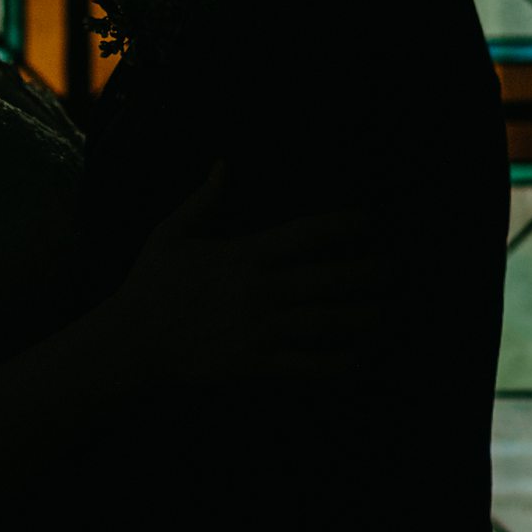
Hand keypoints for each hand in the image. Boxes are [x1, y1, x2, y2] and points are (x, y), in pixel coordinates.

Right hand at [113, 161, 391, 384]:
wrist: (131, 345)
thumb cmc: (150, 285)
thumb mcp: (171, 233)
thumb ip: (204, 200)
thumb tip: (223, 164)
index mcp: (245, 255)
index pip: (308, 234)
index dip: (346, 226)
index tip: (372, 223)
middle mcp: (261, 291)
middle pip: (332, 279)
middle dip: (372, 274)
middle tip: (401, 270)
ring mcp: (262, 331)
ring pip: (330, 323)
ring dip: (369, 319)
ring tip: (396, 313)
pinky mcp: (258, 366)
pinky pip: (311, 367)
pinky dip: (343, 365)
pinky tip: (366, 360)